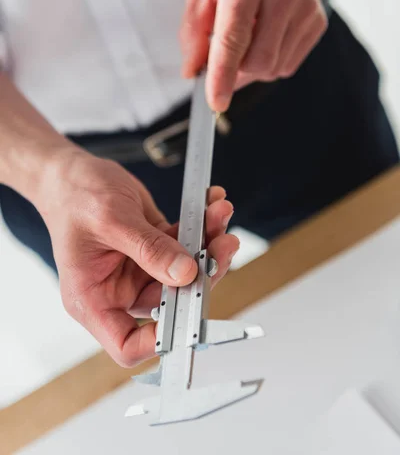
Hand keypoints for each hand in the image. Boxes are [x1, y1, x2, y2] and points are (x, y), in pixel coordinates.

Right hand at [37, 151, 237, 366]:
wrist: (73, 173)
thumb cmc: (75, 197)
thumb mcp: (111, 221)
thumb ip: (149, 249)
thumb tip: (185, 273)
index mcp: (94, 298)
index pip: (127, 343)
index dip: (159, 341)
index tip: (191, 313)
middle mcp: (119, 290)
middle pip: (172, 304)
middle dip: (202, 274)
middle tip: (222, 244)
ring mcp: (140, 270)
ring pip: (187, 273)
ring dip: (209, 245)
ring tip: (219, 214)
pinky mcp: (156, 249)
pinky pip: (186, 245)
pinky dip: (203, 226)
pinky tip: (211, 204)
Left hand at [181, 0, 327, 111]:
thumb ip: (193, 33)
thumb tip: (193, 71)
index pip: (234, 39)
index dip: (222, 76)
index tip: (215, 102)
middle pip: (258, 62)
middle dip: (236, 74)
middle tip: (224, 64)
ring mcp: (306, 6)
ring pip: (274, 68)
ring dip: (253, 67)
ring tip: (247, 39)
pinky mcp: (317, 20)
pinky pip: (289, 64)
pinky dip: (271, 62)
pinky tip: (266, 37)